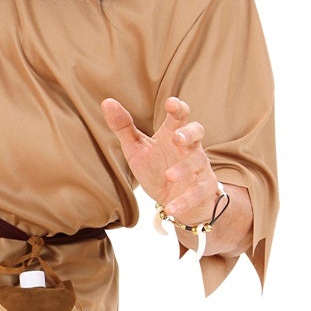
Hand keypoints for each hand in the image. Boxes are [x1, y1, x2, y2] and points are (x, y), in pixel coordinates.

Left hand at [101, 96, 219, 221]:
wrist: (176, 201)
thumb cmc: (157, 169)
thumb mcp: (137, 149)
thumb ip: (123, 127)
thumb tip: (107, 102)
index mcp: (173, 135)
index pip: (180, 117)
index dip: (178, 108)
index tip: (171, 103)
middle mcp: (189, 148)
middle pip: (197, 132)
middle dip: (188, 134)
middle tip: (176, 138)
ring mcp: (199, 168)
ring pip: (198, 163)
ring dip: (184, 169)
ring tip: (169, 176)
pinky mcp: (203, 190)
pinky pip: (197, 193)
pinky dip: (184, 201)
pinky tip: (170, 208)